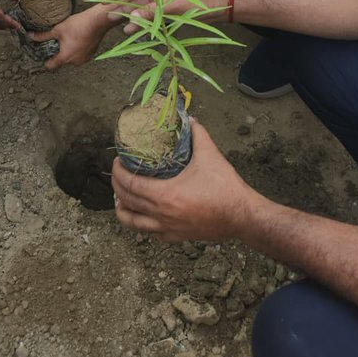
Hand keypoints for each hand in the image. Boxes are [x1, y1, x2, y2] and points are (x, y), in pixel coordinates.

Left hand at [29, 5, 109, 68]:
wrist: (97, 22)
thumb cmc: (78, 26)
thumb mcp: (58, 30)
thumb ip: (44, 36)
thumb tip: (31, 36)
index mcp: (65, 58)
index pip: (51, 65)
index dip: (46, 61)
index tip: (44, 56)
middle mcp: (75, 61)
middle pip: (62, 60)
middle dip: (59, 52)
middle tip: (58, 41)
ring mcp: (85, 58)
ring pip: (72, 57)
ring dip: (69, 50)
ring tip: (69, 38)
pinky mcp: (92, 54)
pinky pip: (81, 54)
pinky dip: (78, 49)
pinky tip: (78, 38)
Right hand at [103, 0, 215, 32]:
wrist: (215, 8)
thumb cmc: (196, 1)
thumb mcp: (171, 6)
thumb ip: (150, 11)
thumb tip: (130, 18)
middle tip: (102, 3)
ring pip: (139, 3)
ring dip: (127, 10)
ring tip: (112, 18)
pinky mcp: (165, 8)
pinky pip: (147, 13)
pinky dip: (139, 19)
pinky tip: (129, 27)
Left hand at [112, 121, 256, 241]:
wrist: (241, 216)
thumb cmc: (225, 187)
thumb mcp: (210, 155)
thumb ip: (198, 134)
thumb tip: (189, 119)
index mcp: (165, 195)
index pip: (130, 184)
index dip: (118, 172)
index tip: (118, 161)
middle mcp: (161, 215)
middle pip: (126, 202)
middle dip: (117, 186)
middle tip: (118, 173)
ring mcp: (167, 229)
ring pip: (132, 223)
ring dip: (123, 209)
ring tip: (122, 197)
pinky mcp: (175, 237)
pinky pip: (149, 233)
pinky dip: (140, 222)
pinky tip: (143, 213)